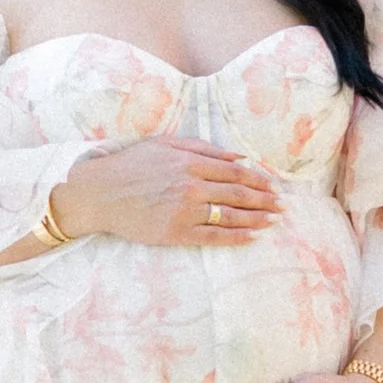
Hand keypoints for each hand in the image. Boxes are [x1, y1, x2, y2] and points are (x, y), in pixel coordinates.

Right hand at [53, 138, 280, 246]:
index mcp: (190, 163)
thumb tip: (239, 155)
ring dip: (257, 219)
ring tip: (274, 221)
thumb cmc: (131, 165)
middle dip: (264, 200)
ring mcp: (184, 211)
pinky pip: (213, 237)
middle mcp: (191, 186)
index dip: (258, 180)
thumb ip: (203, 148)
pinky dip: (236, 237)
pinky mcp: (176, 232)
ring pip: (230, 216)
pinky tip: (252, 237)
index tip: (273, 186)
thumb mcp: (165, 145)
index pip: (235, 172)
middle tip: (282, 205)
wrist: (100, 193)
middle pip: (238, 194)